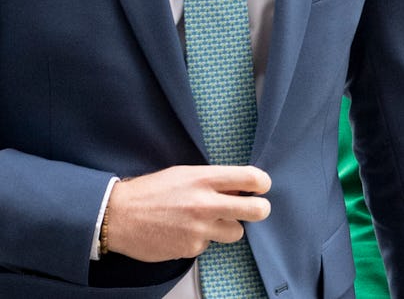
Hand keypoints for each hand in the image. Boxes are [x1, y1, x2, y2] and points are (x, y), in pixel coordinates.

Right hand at [106, 164, 271, 261]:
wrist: (119, 216)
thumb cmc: (152, 191)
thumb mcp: (185, 174)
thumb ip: (213, 180)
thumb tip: (239, 186)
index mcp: (205, 178)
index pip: (250, 178)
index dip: (263, 183)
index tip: (263, 186)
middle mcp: (206, 203)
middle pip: (256, 210)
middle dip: (261, 209)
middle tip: (257, 208)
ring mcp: (199, 229)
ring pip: (236, 232)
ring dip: (228, 227)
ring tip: (209, 220)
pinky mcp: (191, 249)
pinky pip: (209, 245)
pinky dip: (202, 240)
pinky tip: (184, 231)